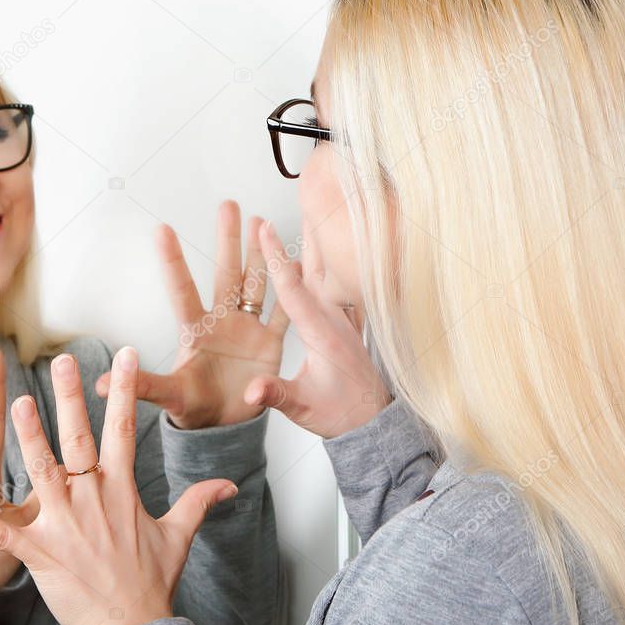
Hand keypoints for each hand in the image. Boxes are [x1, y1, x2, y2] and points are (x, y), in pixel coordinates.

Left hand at [0, 347, 238, 624]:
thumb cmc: (153, 582)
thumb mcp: (179, 536)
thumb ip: (198, 501)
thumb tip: (229, 485)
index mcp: (122, 491)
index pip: (123, 430)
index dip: (123, 391)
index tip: (124, 356)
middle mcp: (92, 499)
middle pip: (79, 439)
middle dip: (71, 398)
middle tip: (61, 362)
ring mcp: (65, 525)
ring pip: (42, 472)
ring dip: (28, 438)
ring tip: (15, 403)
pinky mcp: (41, 553)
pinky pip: (3, 534)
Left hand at [96, 200, 287, 428]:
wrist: (224, 428)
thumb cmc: (193, 409)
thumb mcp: (170, 395)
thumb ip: (142, 385)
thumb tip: (100, 383)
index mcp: (195, 331)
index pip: (182, 290)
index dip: (174, 261)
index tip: (163, 229)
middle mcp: (222, 322)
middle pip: (225, 274)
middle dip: (228, 240)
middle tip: (228, 204)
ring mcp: (247, 330)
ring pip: (256, 284)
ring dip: (260, 254)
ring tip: (262, 222)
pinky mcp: (269, 345)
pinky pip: (284, 314)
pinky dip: (293, 292)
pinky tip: (299, 264)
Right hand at [243, 222, 392, 437]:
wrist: (372, 425)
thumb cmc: (340, 416)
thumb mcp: (303, 409)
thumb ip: (276, 396)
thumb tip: (252, 392)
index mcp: (321, 334)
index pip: (293, 289)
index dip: (277, 259)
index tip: (265, 229)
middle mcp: (335, 320)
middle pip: (314, 268)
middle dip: (297, 234)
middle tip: (290, 199)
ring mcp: (344, 319)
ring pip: (327, 273)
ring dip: (315, 243)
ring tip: (308, 210)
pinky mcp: (348, 323)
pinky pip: (334, 285)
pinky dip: (326, 263)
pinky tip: (322, 252)